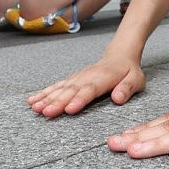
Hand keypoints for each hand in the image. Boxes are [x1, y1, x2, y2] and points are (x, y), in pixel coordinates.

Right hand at [27, 56, 145, 116]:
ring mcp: (78, 78)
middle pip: (71, 90)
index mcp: (103, 78)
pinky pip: (56, 86)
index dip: (79, 99)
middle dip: (57, 102)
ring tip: (34, 108)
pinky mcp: (72, 80)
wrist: (120, 55)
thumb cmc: (129, 71)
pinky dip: (44, 93)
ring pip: (61, 88)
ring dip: (47, 98)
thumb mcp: (136, 79)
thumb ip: (127, 88)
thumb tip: (118, 98)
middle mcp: (87, 77)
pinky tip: (32, 100)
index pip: (90, 90)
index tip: (69, 109)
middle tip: (45, 113)